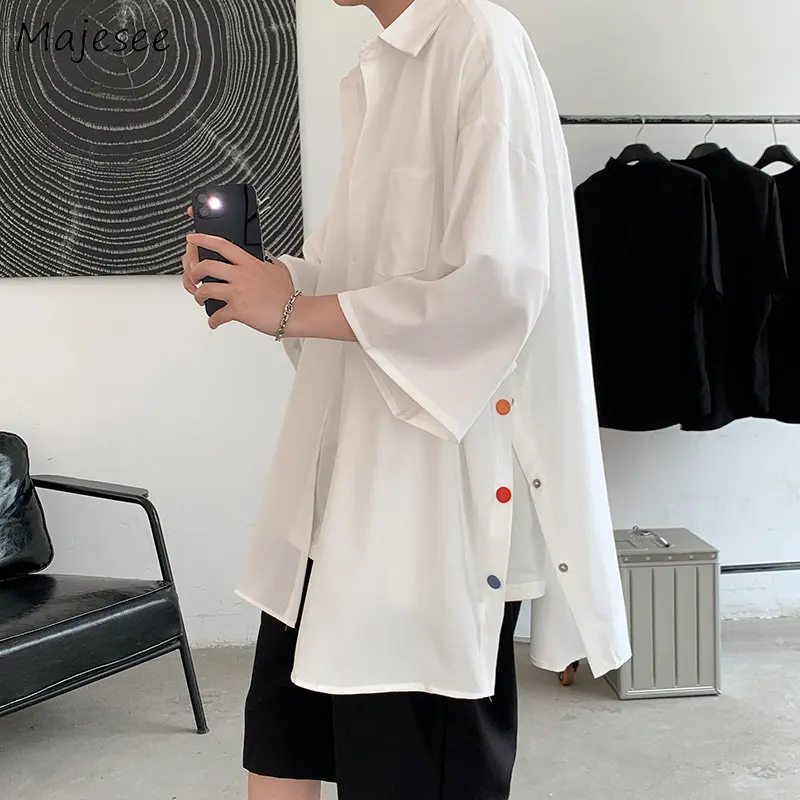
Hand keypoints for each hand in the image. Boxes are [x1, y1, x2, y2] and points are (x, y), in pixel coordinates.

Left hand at [181, 205, 294, 333]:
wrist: (295, 313)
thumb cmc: (287, 295)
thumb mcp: (279, 270)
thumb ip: (268, 263)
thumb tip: (268, 262)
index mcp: (249, 264)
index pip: (222, 245)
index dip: (204, 239)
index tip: (193, 238)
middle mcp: (241, 275)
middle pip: (206, 266)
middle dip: (195, 271)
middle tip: (195, 276)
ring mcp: (238, 292)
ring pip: (206, 289)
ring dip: (198, 295)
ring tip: (200, 299)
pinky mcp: (238, 310)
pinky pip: (217, 315)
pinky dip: (213, 320)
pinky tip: (214, 322)